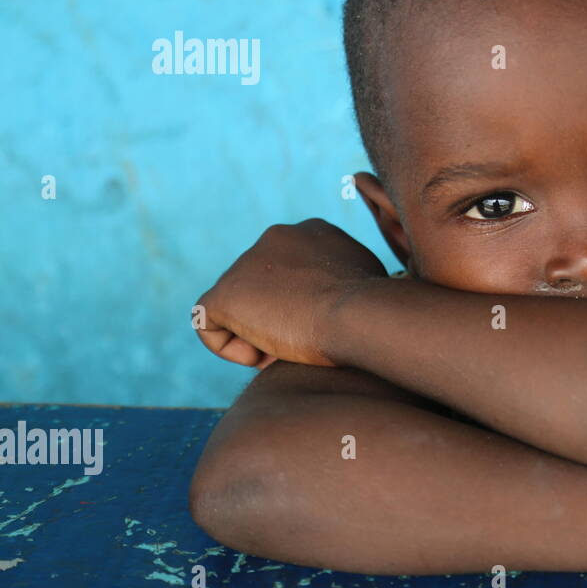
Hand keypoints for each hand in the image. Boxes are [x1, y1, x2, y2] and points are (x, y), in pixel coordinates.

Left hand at [194, 218, 387, 367]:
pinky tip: (263, 356)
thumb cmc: (376, 306)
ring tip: (289, 351)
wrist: (359, 314)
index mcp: (312, 231)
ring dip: (261, 335)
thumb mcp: (370, 281)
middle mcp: (276, 236)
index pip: (292, 271)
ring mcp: (246, 263)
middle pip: (263, 287)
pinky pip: (209, 325)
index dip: (304, 304)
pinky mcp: (224, 294)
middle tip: (306, 343)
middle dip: (279, 318)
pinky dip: (231, 347)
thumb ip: (347, 278)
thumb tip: (341, 292)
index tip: (324, 325)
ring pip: (240, 308)